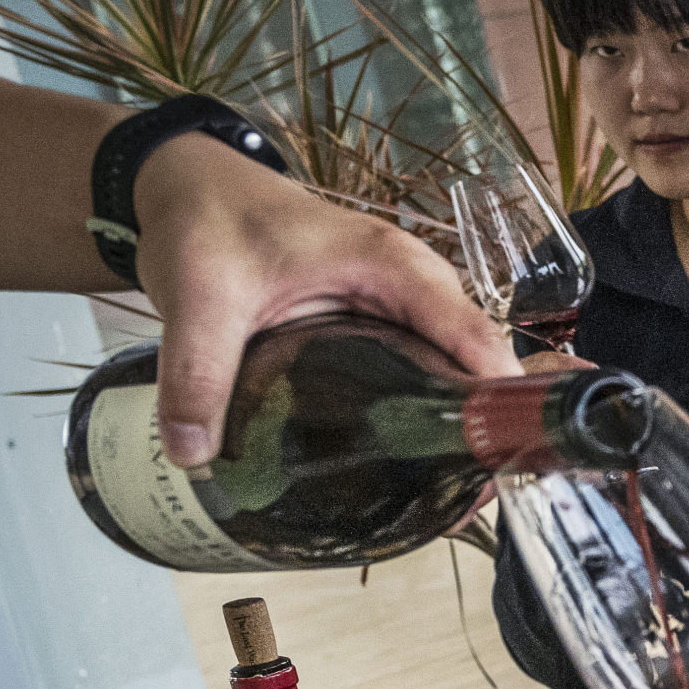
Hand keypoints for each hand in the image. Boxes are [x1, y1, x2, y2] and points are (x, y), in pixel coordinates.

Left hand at [132, 134, 512, 466]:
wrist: (189, 184)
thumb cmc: (209, 217)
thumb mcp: (200, 297)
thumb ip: (197, 374)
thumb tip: (192, 454)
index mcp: (394, 268)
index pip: (474, 338)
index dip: (498, 401)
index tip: (499, 464)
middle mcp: (414, 288)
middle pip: (476, 365)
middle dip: (482, 434)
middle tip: (462, 504)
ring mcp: (402, 307)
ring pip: (454, 374)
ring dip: (454, 432)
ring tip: (441, 500)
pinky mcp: (380, 325)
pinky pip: (422, 372)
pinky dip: (422, 416)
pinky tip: (403, 465)